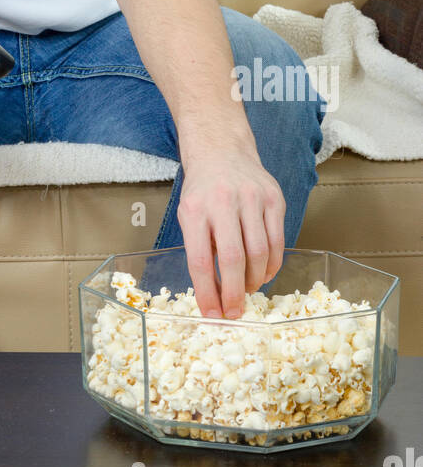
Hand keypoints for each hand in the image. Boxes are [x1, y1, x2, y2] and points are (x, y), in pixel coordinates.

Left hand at [176, 146, 285, 319]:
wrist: (222, 151)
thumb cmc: (202, 191)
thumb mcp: (189, 215)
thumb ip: (200, 248)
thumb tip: (214, 294)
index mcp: (195, 209)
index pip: (200, 260)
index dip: (207, 292)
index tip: (212, 315)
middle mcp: (223, 201)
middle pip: (232, 259)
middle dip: (234, 293)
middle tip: (235, 311)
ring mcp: (251, 197)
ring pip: (259, 253)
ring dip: (254, 280)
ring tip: (247, 289)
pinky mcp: (274, 198)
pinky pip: (277, 241)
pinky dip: (272, 264)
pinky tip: (264, 273)